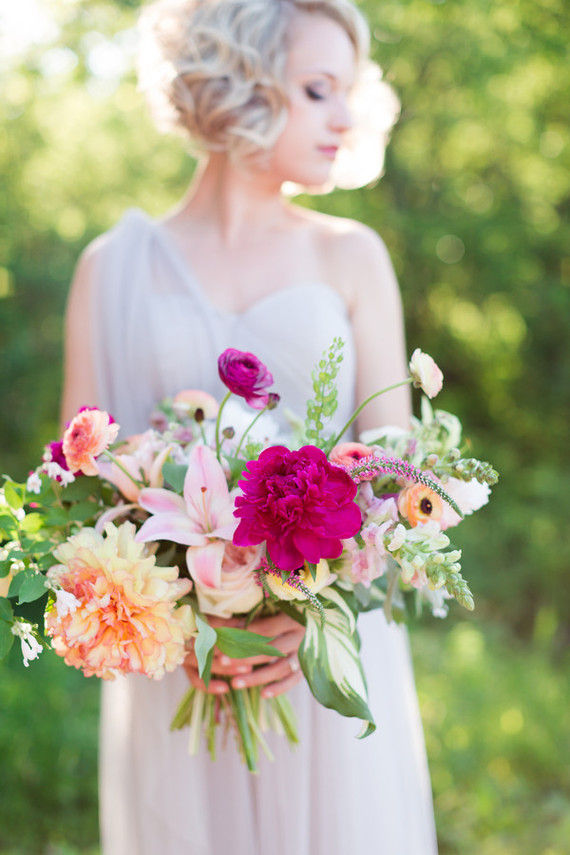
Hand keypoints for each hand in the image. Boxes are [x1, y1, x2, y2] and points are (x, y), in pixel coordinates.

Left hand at [183, 612, 304, 698]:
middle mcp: (303, 634)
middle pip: (270, 649)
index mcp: (294, 615)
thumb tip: (223, 622)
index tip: (221, 642)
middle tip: (222, 663)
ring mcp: (308, 652)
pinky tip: (263, 695)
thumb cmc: (293, 608)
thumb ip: (254, 615)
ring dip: (257, 677)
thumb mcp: (277, 607)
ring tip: (235, 684)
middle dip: (244, 658)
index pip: (264, 629)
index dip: (242, 636)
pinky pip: (294, 680)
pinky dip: (280, 688)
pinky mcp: (310, 665)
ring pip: (280, 668)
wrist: (321, 619)